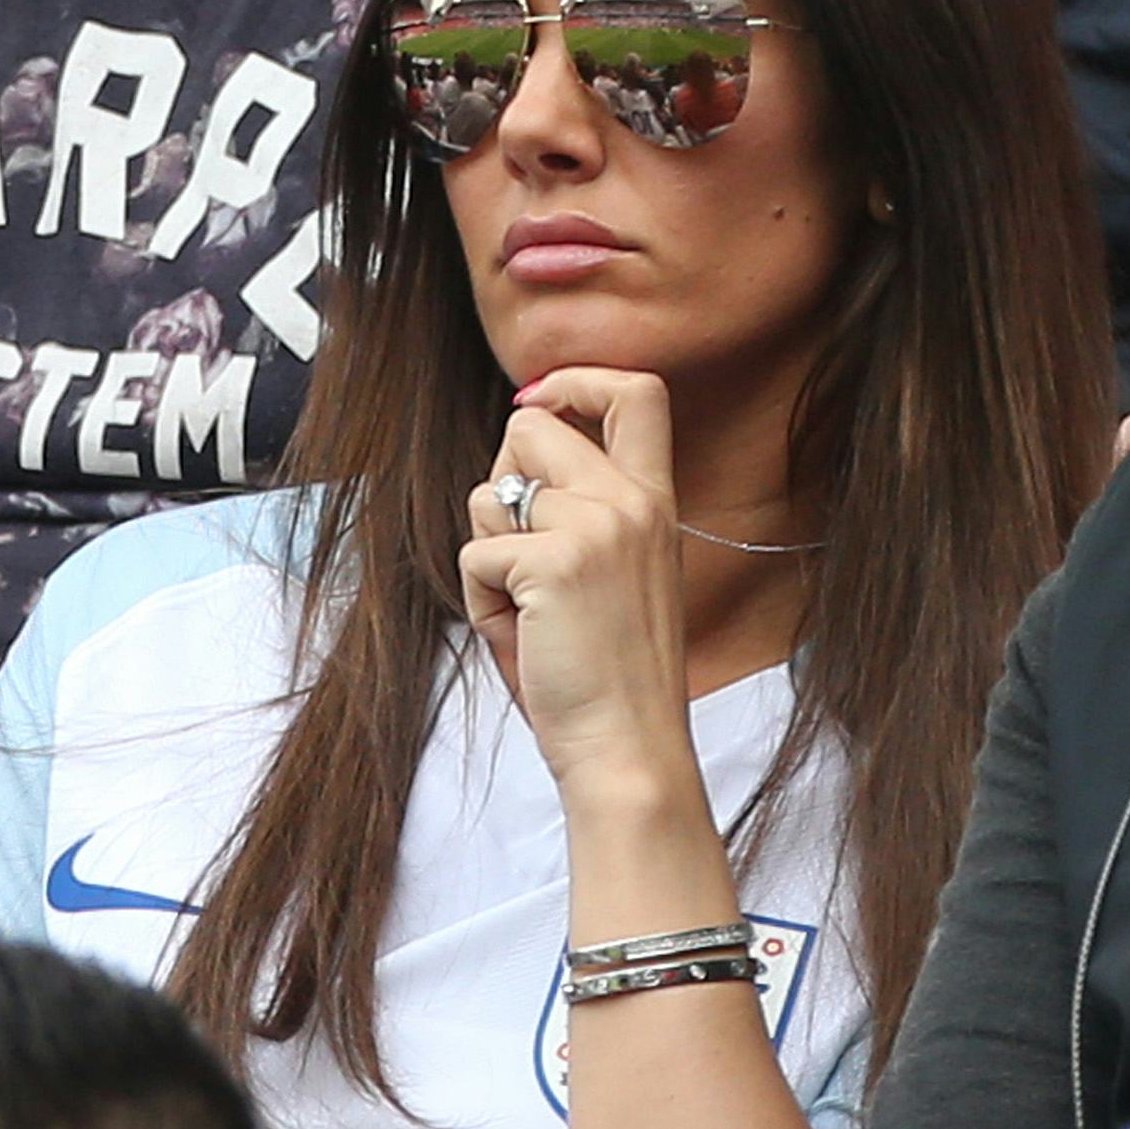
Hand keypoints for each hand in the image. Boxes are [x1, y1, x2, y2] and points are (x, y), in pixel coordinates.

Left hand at [460, 365, 701, 799]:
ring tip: (532, 611)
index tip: (538, 404)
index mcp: (656, 501)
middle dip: (503, 483)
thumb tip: (520, 445)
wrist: (629, 748)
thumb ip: (585, 507)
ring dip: (490, 556)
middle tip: (524, 557)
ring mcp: (596, 526)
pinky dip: (481, 602)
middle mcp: (631, 501)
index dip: (574, 380)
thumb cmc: (611, 673)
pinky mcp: (553, 561)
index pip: (637, 391)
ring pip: (490, 493)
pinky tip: (523, 636)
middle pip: (531, 427)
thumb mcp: (616, 570)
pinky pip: (474, 555)